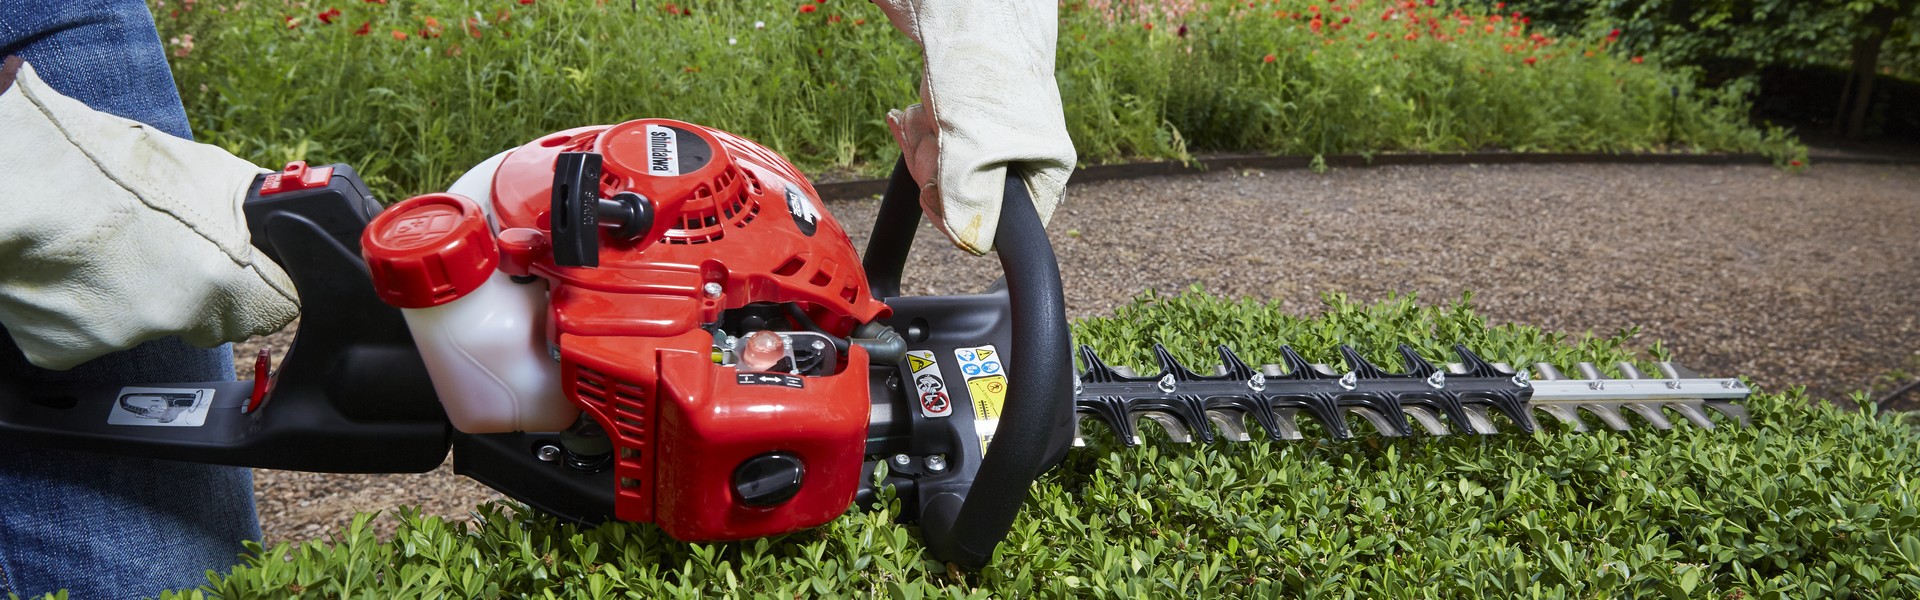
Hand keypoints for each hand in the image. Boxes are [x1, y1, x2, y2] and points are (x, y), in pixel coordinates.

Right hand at [0, 58, 297, 369]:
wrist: (9, 182)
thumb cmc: (96, 164)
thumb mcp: (203, 171)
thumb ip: (246, 215)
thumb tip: (276, 222)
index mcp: (221, 277)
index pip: (275, 306)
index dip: (261, 284)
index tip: (248, 271)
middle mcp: (175, 317)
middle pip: (212, 318)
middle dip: (198, 289)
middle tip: (162, 245)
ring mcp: (118, 338)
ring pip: (148, 323)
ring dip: (135, 293)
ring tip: (105, 245)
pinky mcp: (64, 349)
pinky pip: (91, 332)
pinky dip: (84, 306)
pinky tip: (71, 267)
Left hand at [877, 0, 1076, 254]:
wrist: (963, 2)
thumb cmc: (983, 66)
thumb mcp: (974, 149)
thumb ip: (970, 205)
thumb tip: (970, 244)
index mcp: (1044, 169)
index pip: (999, 230)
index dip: (960, 216)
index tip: (938, 189)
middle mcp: (1019, 154)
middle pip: (964, 199)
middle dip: (935, 170)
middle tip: (937, 137)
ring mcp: (989, 133)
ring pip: (942, 171)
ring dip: (922, 145)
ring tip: (928, 113)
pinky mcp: (961, 113)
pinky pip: (931, 141)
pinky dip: (916, 128)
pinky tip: (913, 112)